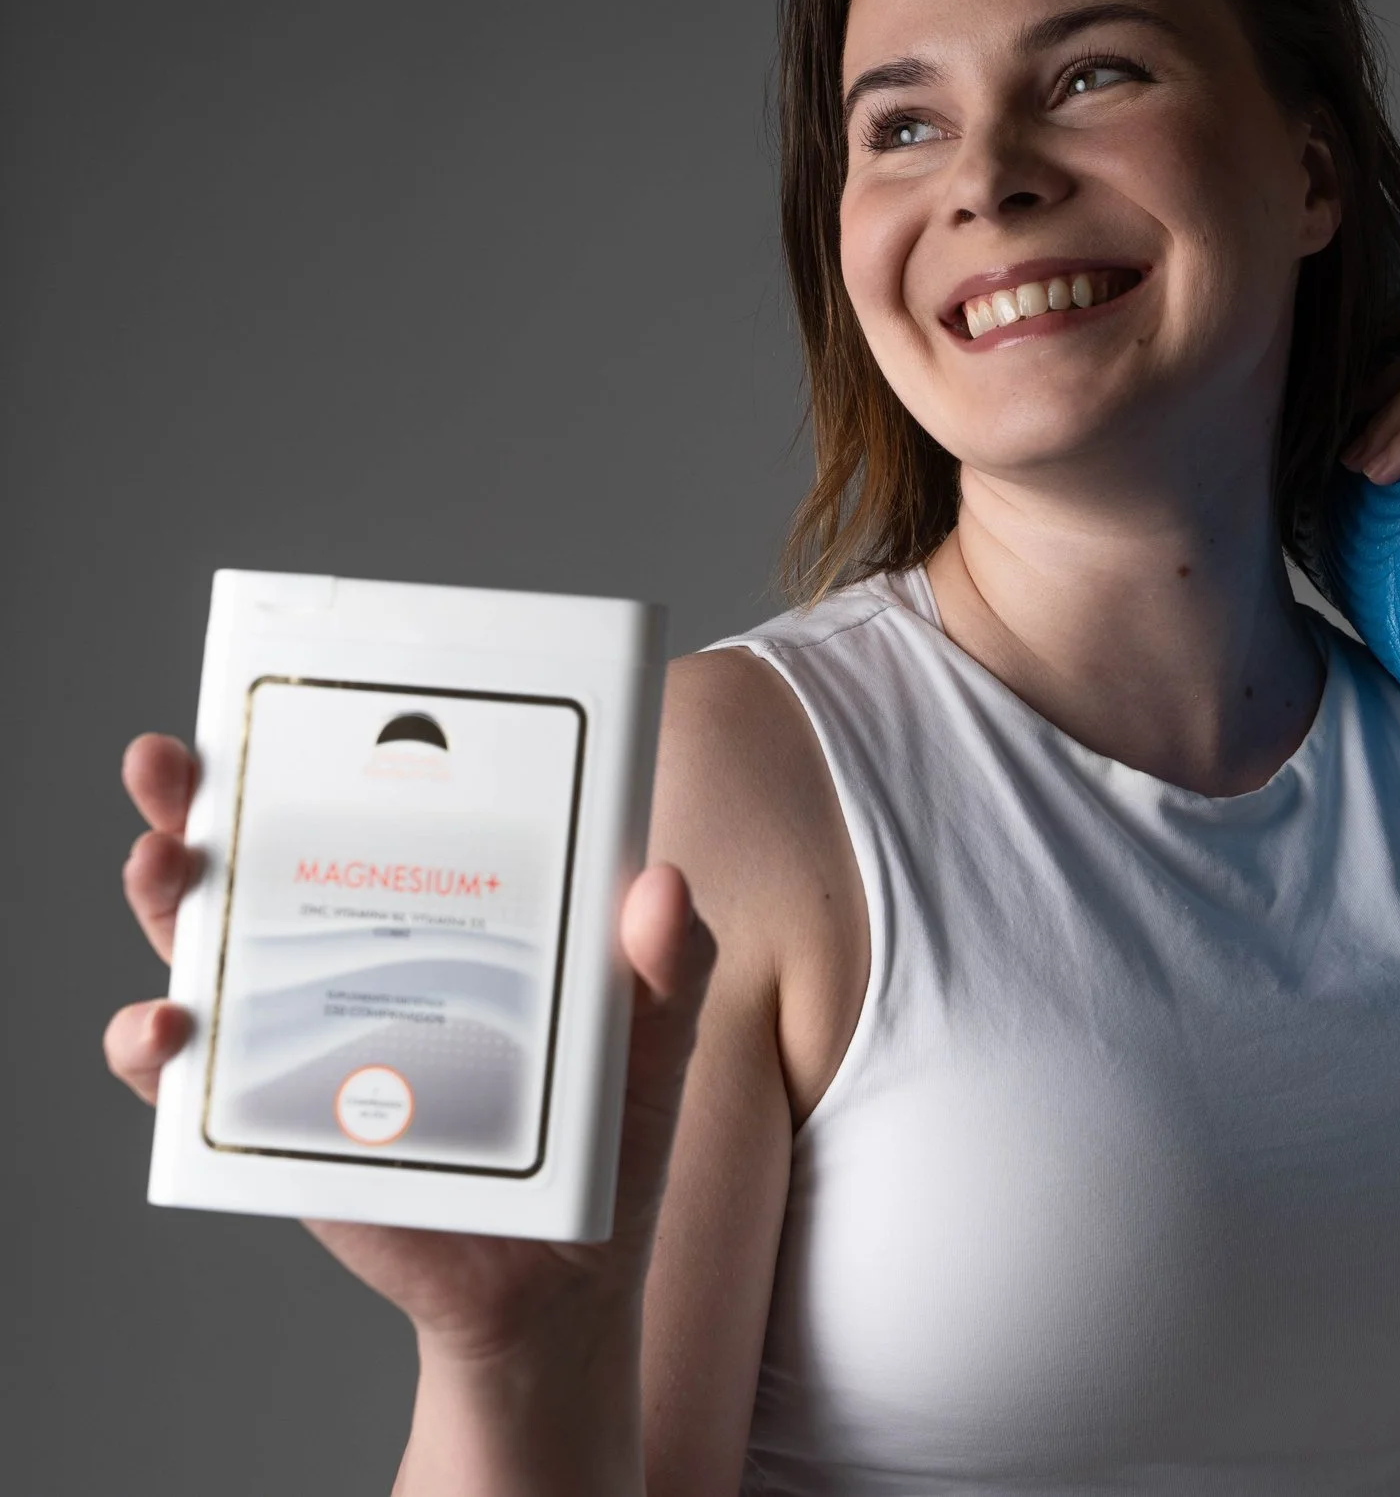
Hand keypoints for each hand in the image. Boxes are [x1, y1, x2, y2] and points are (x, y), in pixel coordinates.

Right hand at [103, 733, 717, 1364]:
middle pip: (262, 857)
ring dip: (164, 898)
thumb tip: (662, 884)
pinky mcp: (275, 1121)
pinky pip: (188, 1081)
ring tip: (164, 867)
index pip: (375, 809)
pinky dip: (155, 1046)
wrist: (560, 1280)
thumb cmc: (607, 1139)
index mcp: (447, 911)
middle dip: (198, 800)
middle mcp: (361, 955)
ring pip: (204, 946)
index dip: (327, 747)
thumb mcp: (654, 1038)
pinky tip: (165, 1025)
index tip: (292, 693)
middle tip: (171, 764)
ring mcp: (306, 1033)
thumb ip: (670, 964)